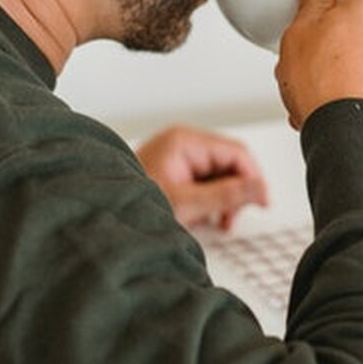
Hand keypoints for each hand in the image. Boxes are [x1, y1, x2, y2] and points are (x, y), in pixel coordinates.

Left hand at [135, 125, 268, 230]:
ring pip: (218, 176)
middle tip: (232, 218)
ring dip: (223, 200)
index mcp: (186, 141)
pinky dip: (208, 202)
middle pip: (229, 164)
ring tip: (216, 222)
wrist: (100, 219)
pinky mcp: (172, 173)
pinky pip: (203, 183)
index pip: (237, 153)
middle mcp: (182, 144)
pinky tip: (203, 219)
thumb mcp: (186, 204)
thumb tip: (260, 188)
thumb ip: (227, 195)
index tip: (262, 202)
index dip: (254, 178)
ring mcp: (177, 158)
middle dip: (236, 193)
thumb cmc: (132, 204)